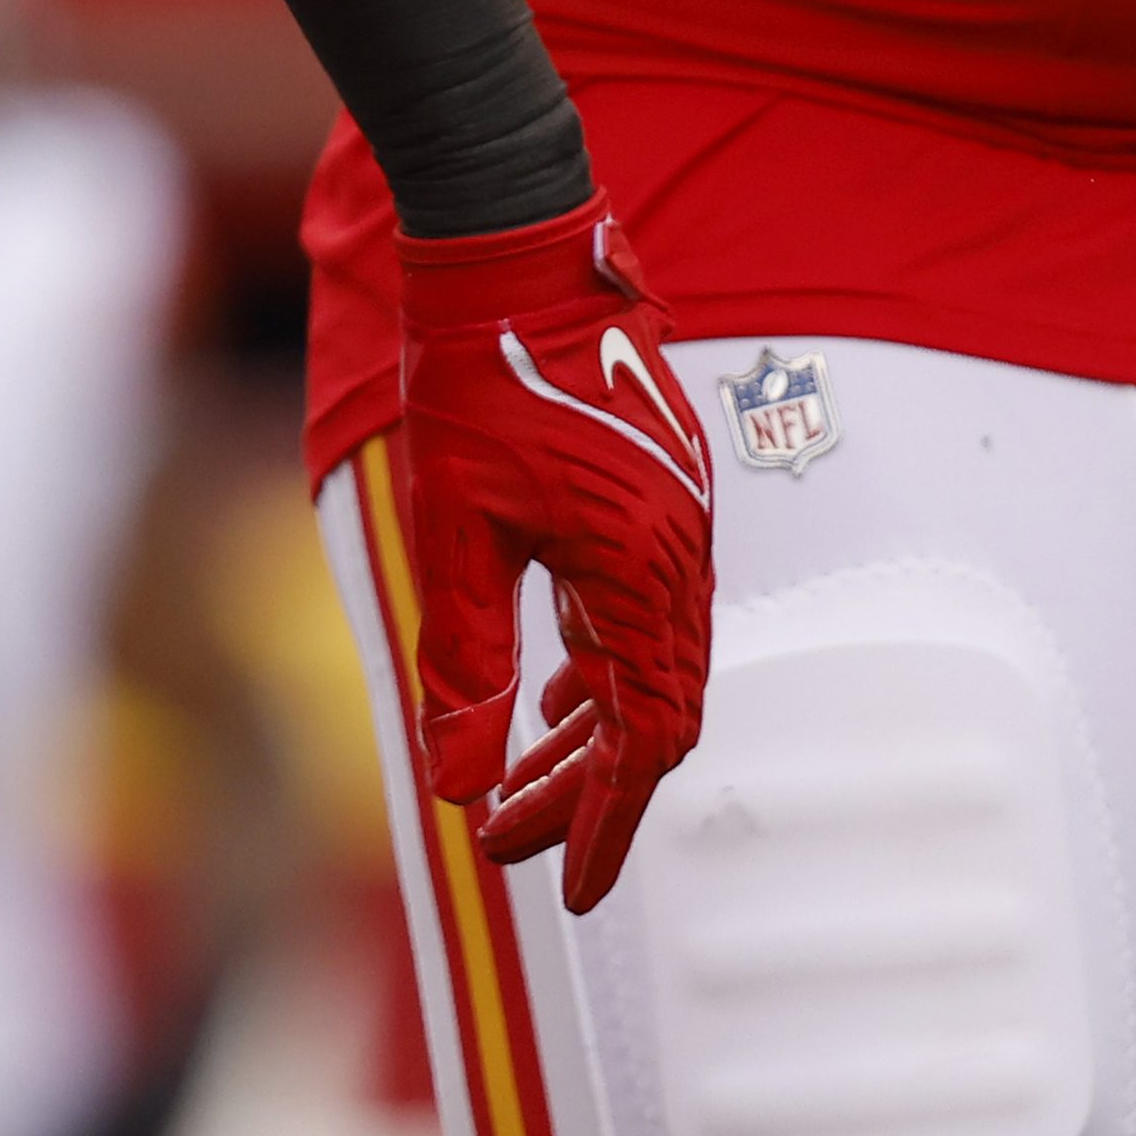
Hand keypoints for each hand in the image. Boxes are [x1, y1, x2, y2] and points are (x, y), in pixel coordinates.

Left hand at [378, 211, 718, 911]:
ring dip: (582, 737)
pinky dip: (596, 672)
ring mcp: (674, 527)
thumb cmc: (480, 376)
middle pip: (647, 715)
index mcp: (645, 574)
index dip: (604, 820)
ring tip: (513, 791)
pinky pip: (640, 616)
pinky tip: (550, 699)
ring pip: (643, 667)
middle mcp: (680, 558)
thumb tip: (460, 785)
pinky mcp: (653, 500)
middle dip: (579, 792)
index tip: (565, 888)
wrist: (514, 246)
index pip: (645, 738)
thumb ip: (464, 662)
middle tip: (506, 845)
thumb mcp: (455, 529)